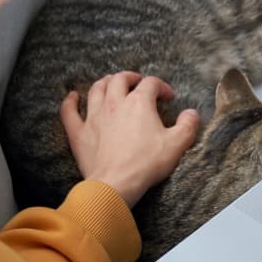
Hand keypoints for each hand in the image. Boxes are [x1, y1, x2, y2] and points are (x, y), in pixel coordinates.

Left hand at [60, 71, 199, 206]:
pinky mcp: (79, 133)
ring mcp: (94, 117)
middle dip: (131, 78)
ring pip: (96, 89)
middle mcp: (115, 104)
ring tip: (110, 83)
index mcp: (139, 103)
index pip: (151, 84)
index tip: (168, 97)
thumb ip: (188, 125)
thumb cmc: (146, 164)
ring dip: (104, 83)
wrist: (116, 184)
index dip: (161, 87)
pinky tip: (72, 97)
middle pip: (120, 79)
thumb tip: (192, 113)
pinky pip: (69, 112)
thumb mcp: (177, 145)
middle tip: (138, 83)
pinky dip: (70, 102)